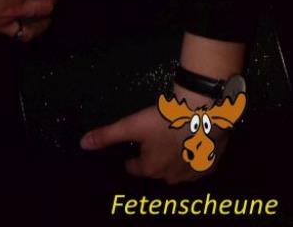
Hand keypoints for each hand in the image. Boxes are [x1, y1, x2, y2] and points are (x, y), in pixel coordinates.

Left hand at [80, 102, 228, 183]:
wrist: (205, 116)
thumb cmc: (165, 120)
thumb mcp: (132, 125)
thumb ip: (107, 136)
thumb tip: (83, 144)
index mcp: (151, 168)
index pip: (134, 168)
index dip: (131, 159)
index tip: (131, 152)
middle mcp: (171, 177)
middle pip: (156, 169)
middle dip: (153, 158)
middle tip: (153, 140)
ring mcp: (192, 173)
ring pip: (177, 169)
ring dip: (173, 159)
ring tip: (172, 140)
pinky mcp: (210, 166)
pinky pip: (197, 166)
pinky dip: (193, 157)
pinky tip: (192, 144)